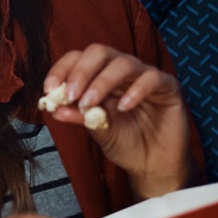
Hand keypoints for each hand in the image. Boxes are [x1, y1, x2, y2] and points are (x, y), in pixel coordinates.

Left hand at [43, 43, 192, 198]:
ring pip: (124, 63)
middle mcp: (122, 71)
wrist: (153, 165)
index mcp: (100, 76)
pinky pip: (152, 78)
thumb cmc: (125, 143)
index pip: (78, 58)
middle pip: (99, 52)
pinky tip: (123, 107)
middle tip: (70, 95)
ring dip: (102, 82)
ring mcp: (145, 76)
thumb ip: (79, 117)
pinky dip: (135, 90)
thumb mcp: (97, 131)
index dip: (62, 69)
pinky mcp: (168, 87)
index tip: (49, 89)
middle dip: (80, 72)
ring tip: (90, 104)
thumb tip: (54, 108)